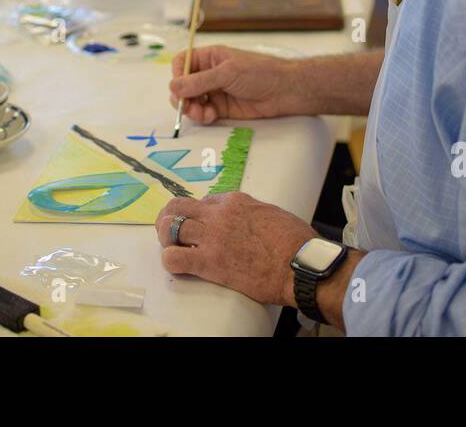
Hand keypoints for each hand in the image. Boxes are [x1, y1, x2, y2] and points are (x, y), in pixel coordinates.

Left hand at [155, 192, 318, 306]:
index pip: (205, 200)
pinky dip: (170, 261)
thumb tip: (249, 221)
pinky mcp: (209, 262)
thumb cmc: (296, 242)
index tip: (201, 224)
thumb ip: (253, 214)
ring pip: (171, 227)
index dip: (199, 214)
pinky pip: (174, 258)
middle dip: (170, 216)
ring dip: (165, 237)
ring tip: (169, 247)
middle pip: (179, 206)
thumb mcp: (273, 214)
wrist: (301, 265)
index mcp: (236, 201)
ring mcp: (213, 236)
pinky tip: (176, 265)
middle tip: (169, 229)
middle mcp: (220, 213)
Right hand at [169, 45, 307, 123]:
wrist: (284, 91)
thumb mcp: (227, 73)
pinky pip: (203, 112)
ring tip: (202, 114)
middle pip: (183, 85)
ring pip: (191, 101)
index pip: (182, 63)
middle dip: (182, 97)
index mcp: (210, 57)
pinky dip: (202, 116)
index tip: (179, 87)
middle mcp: (209, 73)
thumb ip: (200, 81)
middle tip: (187, 107)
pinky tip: (210, 116)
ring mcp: (214, 91)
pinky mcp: (221, 108)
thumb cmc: (260, 73)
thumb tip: (174, 87)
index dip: (177, 75)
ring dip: (191, 109)